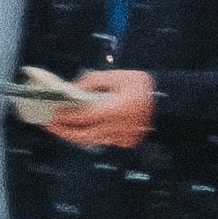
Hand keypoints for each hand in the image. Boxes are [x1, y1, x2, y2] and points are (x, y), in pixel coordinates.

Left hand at [44, 69, 164, 152]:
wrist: (169, 102)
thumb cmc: (143, 86)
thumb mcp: (117, 76)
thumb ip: (92, 81)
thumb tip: (71, 89)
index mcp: (114, 110)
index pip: (82, 117)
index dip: (64, 117)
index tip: (50, 114)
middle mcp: (117, 128)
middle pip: (82, 135)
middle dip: (63, 131)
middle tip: (48, 124)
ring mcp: (122, 138)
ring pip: (91, 141)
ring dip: (74, 135)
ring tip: (59, 127)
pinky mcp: (126, 142)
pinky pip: (102, 141)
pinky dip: (89, 135)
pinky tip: (80, 129)